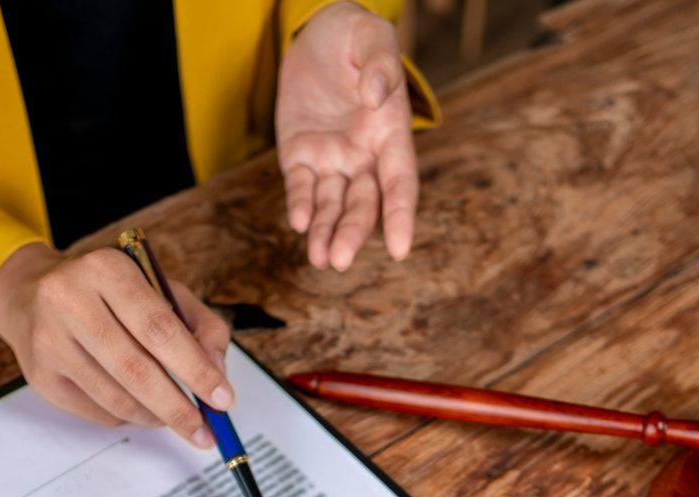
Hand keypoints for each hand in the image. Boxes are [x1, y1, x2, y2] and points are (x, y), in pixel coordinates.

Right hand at [0, 242, 232, 444]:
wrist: (29, 294)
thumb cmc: (107, 294)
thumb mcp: (159, 289)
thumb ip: (199, 324)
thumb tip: (217, 372)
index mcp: (107, 270)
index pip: (158, 328)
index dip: (195, 368)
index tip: (222, 399)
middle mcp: (70, 301)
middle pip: (135, 369)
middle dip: (177, 407)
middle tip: (205, 432)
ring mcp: (49, 341)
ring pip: (115, 398)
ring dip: (154, 416)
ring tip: (173, 417)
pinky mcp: (40, 376)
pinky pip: (96, 411)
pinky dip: (127, 418)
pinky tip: (138, 407)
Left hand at [277, 1, 417, 269]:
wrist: (317, 35)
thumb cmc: (354, 36)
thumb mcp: (372, 36)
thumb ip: (381, 64)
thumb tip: (375, 96)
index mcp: (390, 133)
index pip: (400, 183)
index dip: (401, 216)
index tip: (401, 249)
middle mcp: (364, 155)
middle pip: (363, 204)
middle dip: (353, 233)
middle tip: (339, 260)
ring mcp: (332, 159)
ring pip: (332, 205)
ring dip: (326, 232)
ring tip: (320, 259)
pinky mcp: (300, 156)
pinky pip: (301, 187)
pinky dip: (300, 205)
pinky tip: (298, 223)